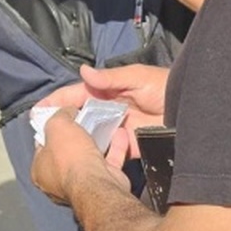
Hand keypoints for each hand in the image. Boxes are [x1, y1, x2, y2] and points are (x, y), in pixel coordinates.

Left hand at [31, 108, 129, 204]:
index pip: (42, 145)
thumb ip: (59, 116)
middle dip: (77, 134)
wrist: (97, 184)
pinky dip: (115, 147)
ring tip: (103, 122)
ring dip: (98, 139)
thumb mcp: (57, 125)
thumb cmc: (70, 159)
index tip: (61, 116)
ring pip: (90, 157)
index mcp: (40, 170)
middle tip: (84, 118)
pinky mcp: (103, 183)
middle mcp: (59, 181)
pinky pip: (110, 161)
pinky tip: (119, 133)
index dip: (51, 128)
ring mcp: (82, 184)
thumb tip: (66, 111)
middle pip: (68, 151)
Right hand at [39, 65, 168, 158]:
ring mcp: (118, 127)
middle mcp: (110, 109)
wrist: (191, 109)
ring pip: (90, 133)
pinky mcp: (129, 145)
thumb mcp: (137, 77)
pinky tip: (82, 157)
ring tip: (54, 147)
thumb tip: (83, 73)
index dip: (59, 100)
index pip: (78, 94)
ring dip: (75, 138)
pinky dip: (96, 152)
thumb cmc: (165, 86)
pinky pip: (108, 149)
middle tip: (41, 132)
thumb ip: (110, 78)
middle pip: (80, 116)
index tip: (39, 109)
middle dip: (62, 122)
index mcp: (109, 90)